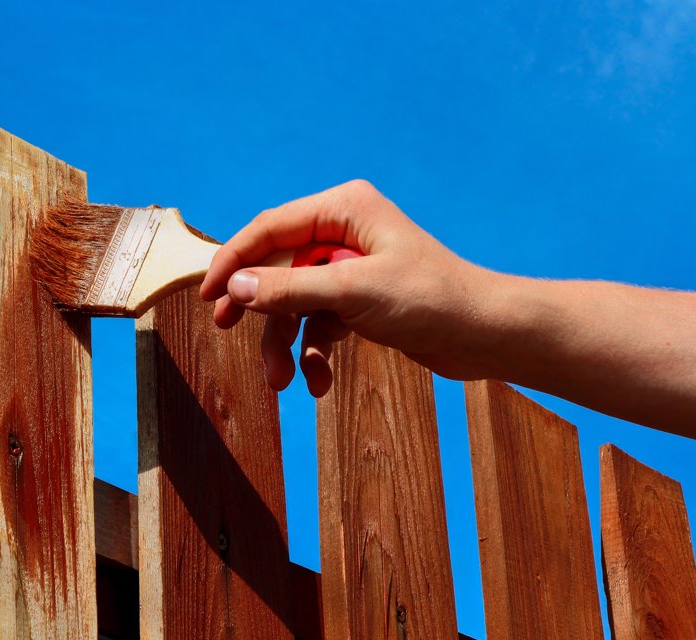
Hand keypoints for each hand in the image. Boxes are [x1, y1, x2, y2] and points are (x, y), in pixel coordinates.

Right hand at [200, 180, 494, 396]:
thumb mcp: (352, 291)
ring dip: (285, 341)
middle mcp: (344, 233)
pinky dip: (315, 353)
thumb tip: (236, 285)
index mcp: (343, 209)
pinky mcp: (360, 301)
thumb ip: (289, 287)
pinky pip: (320, 324)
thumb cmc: (432, 299)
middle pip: (278, 266)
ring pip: (296, 302)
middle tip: (227, 328)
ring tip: (281, 381)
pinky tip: (319, 383)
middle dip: (258, 306)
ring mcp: (351, 268)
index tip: (208, 295)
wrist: (486, 336)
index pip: (270, 228)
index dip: (234, 260)